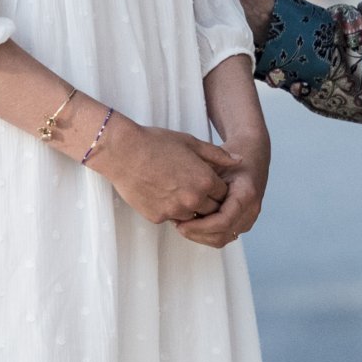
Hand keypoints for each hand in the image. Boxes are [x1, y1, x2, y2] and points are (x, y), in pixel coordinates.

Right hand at [93, 115, 238, 223]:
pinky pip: (171, 218)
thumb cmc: (156, 143)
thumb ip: (218, 155)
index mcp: (206, 181)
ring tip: (178, 191)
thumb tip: (239, 160)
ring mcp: (176, 211)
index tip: (209, 181)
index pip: (224, 194)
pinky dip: (170, 210)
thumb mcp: (191, 143)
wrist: (122, 152)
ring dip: (190, 208)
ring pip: (193, 217)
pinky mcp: (158, 218)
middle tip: (194, 188)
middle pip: (212, 210)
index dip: (217, 187)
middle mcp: (194, 199)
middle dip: (208, 201)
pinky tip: (161, 194)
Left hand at [177, 131, 268, 246]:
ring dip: (200, 236)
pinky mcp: (244, 222)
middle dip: (197, 234)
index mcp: (246, 194)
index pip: (222, 221)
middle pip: (221, 235)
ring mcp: (249, 218)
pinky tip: (193, 223)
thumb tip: (180, 199)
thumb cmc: (233, 152)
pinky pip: (224, 236)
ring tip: (182, 224)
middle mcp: (252, 210)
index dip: (199, 226)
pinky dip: (206, 234)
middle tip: (176, 225)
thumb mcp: (216, 159)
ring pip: (221, 240)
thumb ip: (202, 179)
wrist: (254, 152)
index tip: (180, 223)